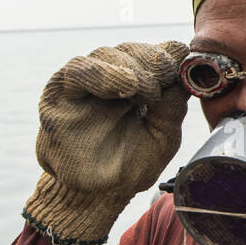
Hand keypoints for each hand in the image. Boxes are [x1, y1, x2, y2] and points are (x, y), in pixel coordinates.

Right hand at [23, 40, 189, 244]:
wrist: (98, 194)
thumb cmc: (130, 164)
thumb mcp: (163, 138)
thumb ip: (173, 108)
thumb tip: (185, 75)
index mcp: (140, 82)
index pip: (155, 54)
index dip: (169, 54)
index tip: (182, 62)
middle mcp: (112, 76)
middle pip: (132, 50)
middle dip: (153, 59)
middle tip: (167, 73)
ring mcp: (86, 81)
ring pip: (107, 54)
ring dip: (131, 67)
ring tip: (147, 89)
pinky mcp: (60, 91)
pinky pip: (79, 71)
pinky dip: (103, 74)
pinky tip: (124, 85)